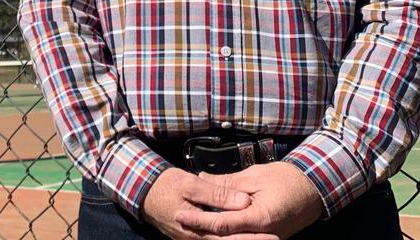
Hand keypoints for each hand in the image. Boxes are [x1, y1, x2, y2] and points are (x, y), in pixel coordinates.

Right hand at [142, 168, 275, 239]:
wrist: (142, 192)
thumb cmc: (165, 186)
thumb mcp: (191, 184)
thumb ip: (217, 193)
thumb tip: (243, 202)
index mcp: (197, 229)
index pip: (230, 236)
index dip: (252, 237)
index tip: (274, 234)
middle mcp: (196, 239)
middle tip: (276, 238)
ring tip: (268, 237)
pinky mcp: (193, 237)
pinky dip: (230, 238)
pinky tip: (242, 234)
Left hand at [175, 163, 324, 238]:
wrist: (315, 188)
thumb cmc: (287, 179)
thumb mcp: (254, 176)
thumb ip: (227, 182)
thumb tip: (201, 178)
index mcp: (259, 218)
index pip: (222, 224)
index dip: (199, 220)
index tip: (181, 214)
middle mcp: (263, 234)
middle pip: (225, 238)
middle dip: (201, 231)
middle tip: (180, 220)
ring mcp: (267, 239)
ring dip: (213, 235)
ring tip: (193, 224)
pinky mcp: (268, 238)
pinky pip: (244, 238)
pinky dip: (228, 234)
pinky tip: (213, 227)